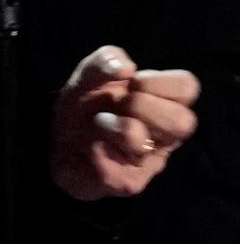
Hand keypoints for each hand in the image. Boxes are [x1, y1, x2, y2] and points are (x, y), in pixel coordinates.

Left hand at [50, 46, 198, 200]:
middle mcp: (163, 136)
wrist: (56, 139)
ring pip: (142, 144)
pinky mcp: (125, 183)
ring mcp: (147, 163)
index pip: (187, 88)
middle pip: (182, 122)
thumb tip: (124, 67)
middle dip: (143, 105)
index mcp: (164, 104)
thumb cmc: (86, 105)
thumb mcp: (90, 74)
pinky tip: (90, 146)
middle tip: (121, 104)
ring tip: (100, 122)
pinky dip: (97, 151)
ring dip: (115, 126)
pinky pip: (116, 171)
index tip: (134, 82)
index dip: (159, 81)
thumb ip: (106, 59)